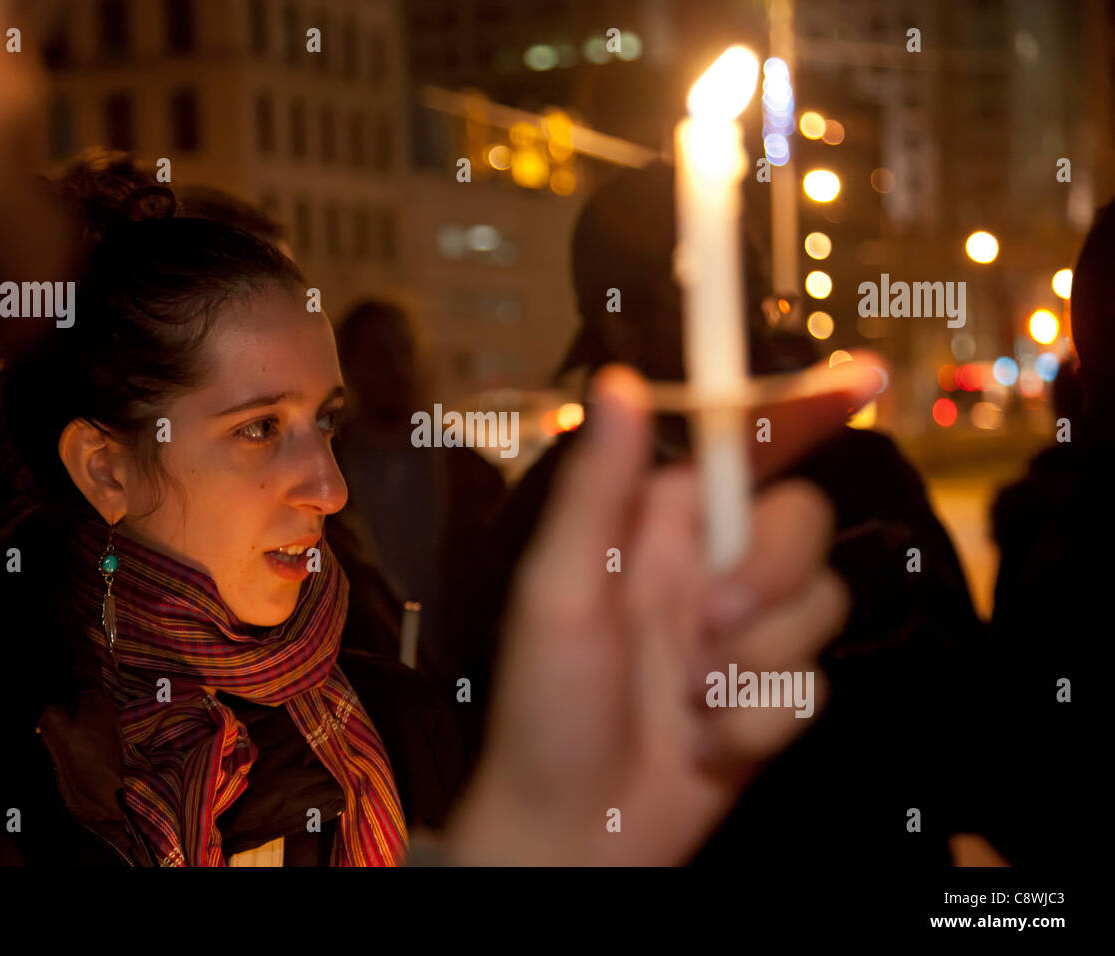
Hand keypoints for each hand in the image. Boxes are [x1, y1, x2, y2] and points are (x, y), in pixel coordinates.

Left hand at [440, 363, 870, 864]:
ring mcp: (742, 634)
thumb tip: (616, 384)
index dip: (801, 409)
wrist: (573, 833)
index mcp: (656, 527)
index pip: (741, 449)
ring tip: (691, 703)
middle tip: (707, 628)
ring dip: (756, 666)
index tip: (864, 377)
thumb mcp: (558, 591)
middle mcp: (706, 568)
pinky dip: (761, 722)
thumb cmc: (547, 709)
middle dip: (767, 577)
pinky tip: (706, 747)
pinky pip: (814, 686)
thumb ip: (598, 490)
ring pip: (820, 606)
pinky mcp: (768, 696)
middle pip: (803, 524)